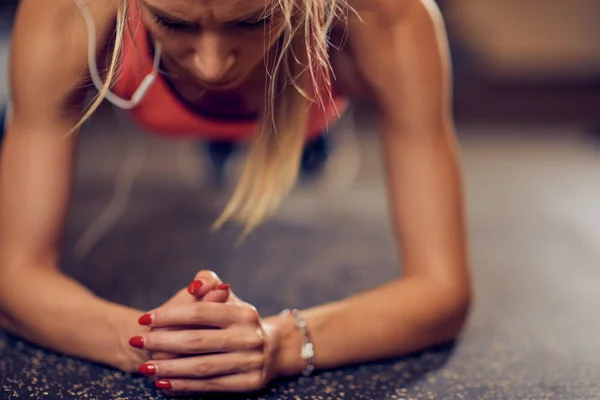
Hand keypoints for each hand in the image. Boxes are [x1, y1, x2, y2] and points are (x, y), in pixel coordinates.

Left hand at [130, 287, 280, 393]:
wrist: (275, 348)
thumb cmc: (239, 319)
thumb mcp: (230, 298)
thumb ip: (209, 283)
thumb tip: (194, 285)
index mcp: (244, 313)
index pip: (200, 313)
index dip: (170, 315)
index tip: (144, 318)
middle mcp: (249, 337)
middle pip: (197, 341)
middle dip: (162, 341)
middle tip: (136, 341)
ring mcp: (251, 362)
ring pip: (201, 367)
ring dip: (169, 368)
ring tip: (145, 366)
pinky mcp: (249, 383)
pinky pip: (210, 386)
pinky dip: (184, 386)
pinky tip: (164, 382)